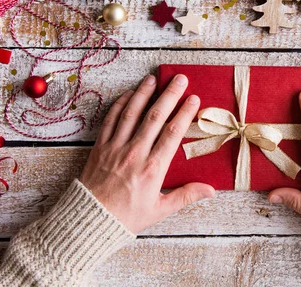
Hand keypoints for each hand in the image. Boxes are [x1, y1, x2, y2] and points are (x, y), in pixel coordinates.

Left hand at [80, 74, 214, 233]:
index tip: (193, 99)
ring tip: (153, 78)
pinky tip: (128, 94)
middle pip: (155, 117)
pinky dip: (119, 105)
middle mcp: (135, 153)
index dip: (184, 113)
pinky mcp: (99, 147)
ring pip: (131, 113)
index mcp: (153, 168)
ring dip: (143, 93)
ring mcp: (115, 148)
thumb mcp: (160, 210)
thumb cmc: (126, 217)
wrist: (89, 220)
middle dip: (169, 95)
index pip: (173, 133)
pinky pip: (110, 120)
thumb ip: (186, 196)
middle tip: (180, 79)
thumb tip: (211, 190)